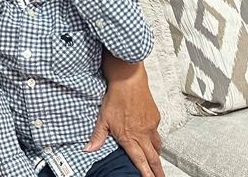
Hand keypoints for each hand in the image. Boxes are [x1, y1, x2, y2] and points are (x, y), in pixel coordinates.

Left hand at [86, 59, 163, 176]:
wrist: (129, 80)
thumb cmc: (116, 97)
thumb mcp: (103, 118)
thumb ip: (98, 136)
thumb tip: (89, 148)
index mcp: (130, 137)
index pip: (140, 161)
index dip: (146, 173)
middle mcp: (143, 134)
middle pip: (153, 158)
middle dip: (157, 171)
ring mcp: (151, 126)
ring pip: (157, 146)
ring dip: (156, 156)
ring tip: (156, 162)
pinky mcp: (155, 117)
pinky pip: (157, 133)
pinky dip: (155, 139)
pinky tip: (151, 139)